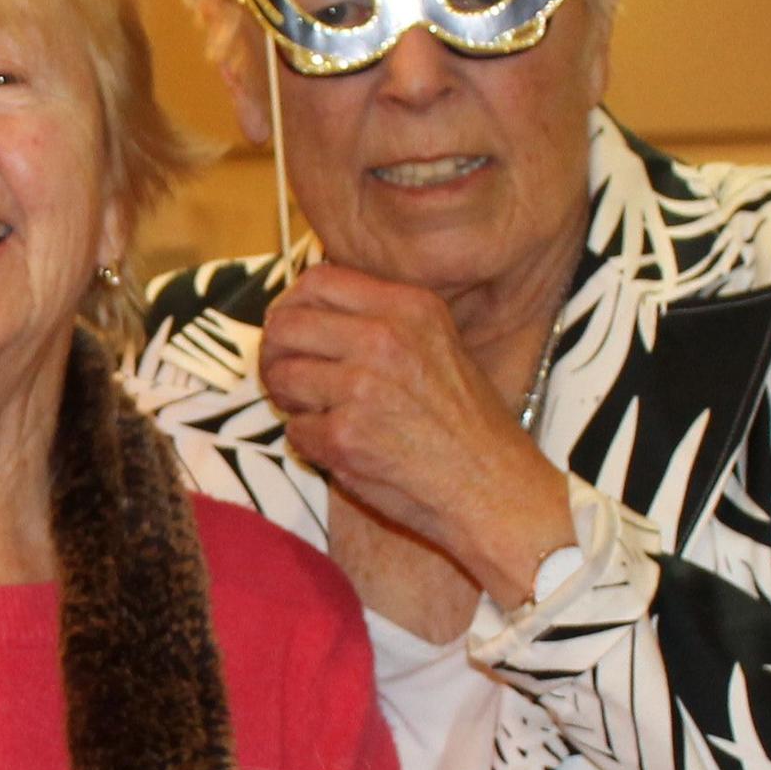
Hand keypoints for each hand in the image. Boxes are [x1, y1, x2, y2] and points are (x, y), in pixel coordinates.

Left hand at [258, 264, 572, 602]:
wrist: (494, 488)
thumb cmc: (467, 425)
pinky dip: (309, 443)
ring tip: (319, 415)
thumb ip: (381, 322)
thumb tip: (308, 314)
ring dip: (290, 400)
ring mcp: (362, 387)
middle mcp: (384, 338)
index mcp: (409, 307)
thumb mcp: (438, 345)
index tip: (291, 332)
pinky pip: (295, 430)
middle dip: (276, 354)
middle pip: (286, 324)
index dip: (291, 307)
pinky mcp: (345, 436)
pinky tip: (342, 448)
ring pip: (282, 376)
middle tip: (288, 380)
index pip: (317, 281)